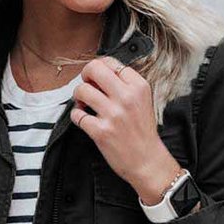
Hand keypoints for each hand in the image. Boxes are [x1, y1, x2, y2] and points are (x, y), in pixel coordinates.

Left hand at [70, 56, 182, 204]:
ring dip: (78, 96)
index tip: (96, 76)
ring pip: (82, 90)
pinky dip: (76, 115)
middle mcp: (126, 97)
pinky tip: (83, 119)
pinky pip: (77, 115)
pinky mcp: (101, 132)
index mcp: (138, 87)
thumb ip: (126, 86)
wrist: (147, 161)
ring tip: (83, 103)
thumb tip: (101, 74)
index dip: (99, 67)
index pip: (111, 62)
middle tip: (87, 85)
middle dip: (85, 75)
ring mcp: (113, 115)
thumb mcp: (144, 101)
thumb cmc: (143, 133)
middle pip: (94, 69)